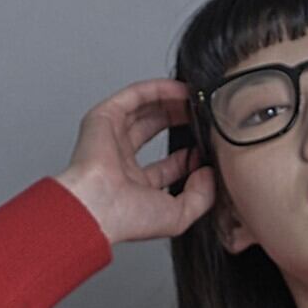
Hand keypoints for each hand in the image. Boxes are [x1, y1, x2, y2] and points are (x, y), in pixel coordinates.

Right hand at [53, 78, 215, 246]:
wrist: (98, 207)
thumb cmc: (126, 218)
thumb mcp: (177, 216)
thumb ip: (201, 198)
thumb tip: (209, 175)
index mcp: (135, 187)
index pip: (166, 167)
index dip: (187, 157)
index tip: (205, 151)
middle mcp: (121, 161)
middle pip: (154, 131)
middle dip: (178, 121)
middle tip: (200, 116)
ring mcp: (112, 137)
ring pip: (145, 110)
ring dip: (170, 102)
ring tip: (194, 99)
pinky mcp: (104, 117)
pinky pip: (135, 96)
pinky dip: (158, 90)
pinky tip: (180, 89)